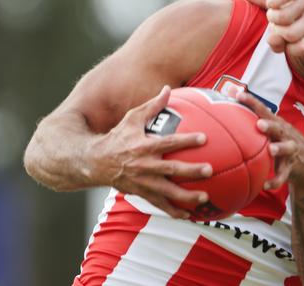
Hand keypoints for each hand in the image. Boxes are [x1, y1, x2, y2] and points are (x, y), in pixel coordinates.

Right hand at [90, 86, 212, 218]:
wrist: (93, 162)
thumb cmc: (117, 137)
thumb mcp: (131, 118)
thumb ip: (152, 106)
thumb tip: (168, 89)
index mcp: (143, 146)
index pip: (168, 143)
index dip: (186, 140)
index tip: (204, 138)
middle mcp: (144, 165)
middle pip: (171, 170)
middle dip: (191, 171)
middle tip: (210, 170)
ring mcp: (143, 182)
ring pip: (167, 192)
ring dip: (186, 197)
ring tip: (205, 197)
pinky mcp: (141, 194)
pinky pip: (159, 204)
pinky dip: (173, 211)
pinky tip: (189, 216)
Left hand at [235, 91, 303, 191]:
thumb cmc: (282, 143)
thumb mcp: (273, 133)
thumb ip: (255, 125)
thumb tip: (227, 114)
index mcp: (277, 125)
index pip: (264, 111)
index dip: (252, 102)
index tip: (238, 95)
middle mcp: (285, 135)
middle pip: (278, 128)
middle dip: (270, 125)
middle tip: (259, 124)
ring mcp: (290, 152)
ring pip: (286, 149)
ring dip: (279, 149)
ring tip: (271, 150)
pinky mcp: (292, 167)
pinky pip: (283, 176)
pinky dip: (275, 181)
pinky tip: (265, 185)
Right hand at [265, 0, 303, 56]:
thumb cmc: (278, 16)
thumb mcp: (278, 36)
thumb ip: (278, 44)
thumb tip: (275, 39)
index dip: (286, 48)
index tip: (282, 40)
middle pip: (292, 34)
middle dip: (276, 31)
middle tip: (275, 24)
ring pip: (285, 17)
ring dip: (271, 16)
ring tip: (273, 12)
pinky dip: (272, 2)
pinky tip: (272, 2)